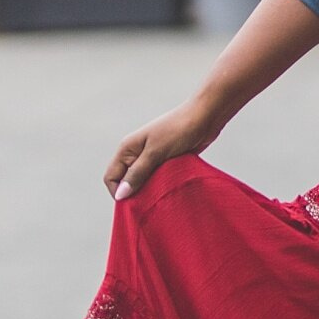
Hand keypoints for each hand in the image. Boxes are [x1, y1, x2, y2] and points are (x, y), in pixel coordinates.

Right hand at [104, 100, 221, 200]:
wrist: (207, 116)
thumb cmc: (179, 129)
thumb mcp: (156, 152)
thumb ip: (137, 173)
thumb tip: (120, 195)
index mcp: (127, 149)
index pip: (111, 177)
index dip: (119, 192)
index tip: (134, 203)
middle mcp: (136, 154)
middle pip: (127, 181)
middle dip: (135, 193)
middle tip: (150, 202)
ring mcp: (152, 157)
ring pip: (144, 181)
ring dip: (150, 189)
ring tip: (161, 196)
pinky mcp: (167, 161)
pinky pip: (158, 178)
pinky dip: (162, 185)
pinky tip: (170, 190)